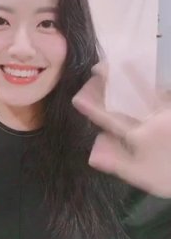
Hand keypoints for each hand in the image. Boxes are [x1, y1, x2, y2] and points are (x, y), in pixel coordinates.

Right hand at [72, 63, 170, 197]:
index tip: (77, 96)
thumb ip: (117, 164)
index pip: (109, 118)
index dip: (91, 107)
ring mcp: (168, 113)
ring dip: (135, 76)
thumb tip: (91, 154)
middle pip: (127, 97)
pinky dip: (159, 86)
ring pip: (149, 91)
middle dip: (111, 81)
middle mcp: (152, 119)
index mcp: (139, 136)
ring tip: (124, 62)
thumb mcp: (142, 177)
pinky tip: (155, 80)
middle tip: (98, 66)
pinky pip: (166, 94)